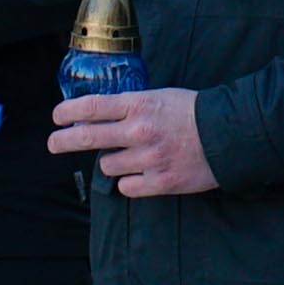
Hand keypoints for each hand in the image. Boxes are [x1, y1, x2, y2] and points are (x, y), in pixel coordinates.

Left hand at [48, 87, 218, 196]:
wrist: (229, 135)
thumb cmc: (192, 113)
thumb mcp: (159, 97)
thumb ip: (130, 106)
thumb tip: (97, 116)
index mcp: (139, 105)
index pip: (91, 107)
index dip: (67, 112)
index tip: (56, 116)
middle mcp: (139, 131)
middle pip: (87, 137)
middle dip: (63, 140)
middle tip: (54, 143)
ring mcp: (149, 158)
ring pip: (108, 166)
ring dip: (113, 162)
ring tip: (132, 156)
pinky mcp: (160, 182)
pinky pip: (127, 187)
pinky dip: (130, 181)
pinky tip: (144, 172)